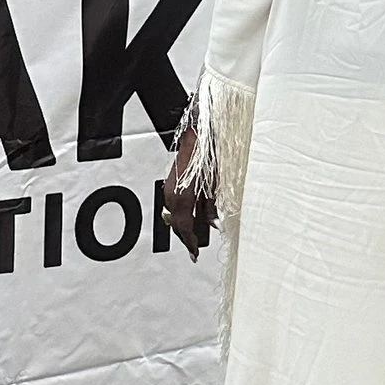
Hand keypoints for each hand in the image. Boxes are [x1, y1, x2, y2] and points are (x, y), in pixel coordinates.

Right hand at [162, 130, 213, 259]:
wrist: (198, 131)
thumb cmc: (209, 154)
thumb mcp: (216, 184)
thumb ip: (211, 207)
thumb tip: (213, 222)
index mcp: (183, 198)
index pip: (185, 228)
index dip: (191, 243)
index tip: (195, 253)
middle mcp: (171, 195)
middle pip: (176, 223)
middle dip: (186, 236)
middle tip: (195, 247)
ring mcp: (168, 188)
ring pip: (172, 214)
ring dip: (183, 224)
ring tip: (194, 234)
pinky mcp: (169, 182)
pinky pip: (172, 204)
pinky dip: (180, 213)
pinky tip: (190, 214)